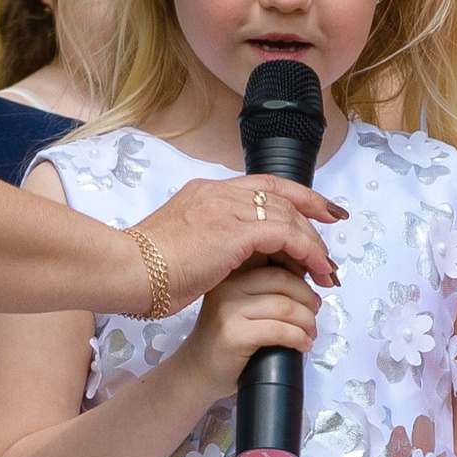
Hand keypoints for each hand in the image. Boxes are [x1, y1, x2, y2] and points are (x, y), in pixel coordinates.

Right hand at [138, 173, 341, 312]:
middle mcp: (218, 192)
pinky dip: (305, 251)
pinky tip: (315, 269)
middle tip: (329, 250)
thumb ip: (209, 240)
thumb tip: (228, 255)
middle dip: (313, 221)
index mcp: (205, 192)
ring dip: (313, 244)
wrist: (126, 271)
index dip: (297, 197)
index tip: (321, 211)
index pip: (263, 185)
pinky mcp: (234, 231)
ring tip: (326, 270)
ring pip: (288, 216)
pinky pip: (285, 235)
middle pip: (281, 198)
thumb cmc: (144, 270)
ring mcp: (226, 208)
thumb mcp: (181, 246)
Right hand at [188, 259, 321, 397]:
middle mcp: (227, 287)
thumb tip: (305, 283)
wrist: (196, 373)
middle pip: (283, 281)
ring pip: (285, 307)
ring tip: (310, 334)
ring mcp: (228, 310)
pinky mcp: (234, 334)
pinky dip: (298, 338)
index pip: (276, 266)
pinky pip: (279, 330)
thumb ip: (262, 291)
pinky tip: (302, 345)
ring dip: (307, 322)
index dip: (302, 281)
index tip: (312, 299)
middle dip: (308, 301)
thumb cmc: (224, 343)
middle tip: (314, 316)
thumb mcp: (239, 306)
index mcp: (230, 275)